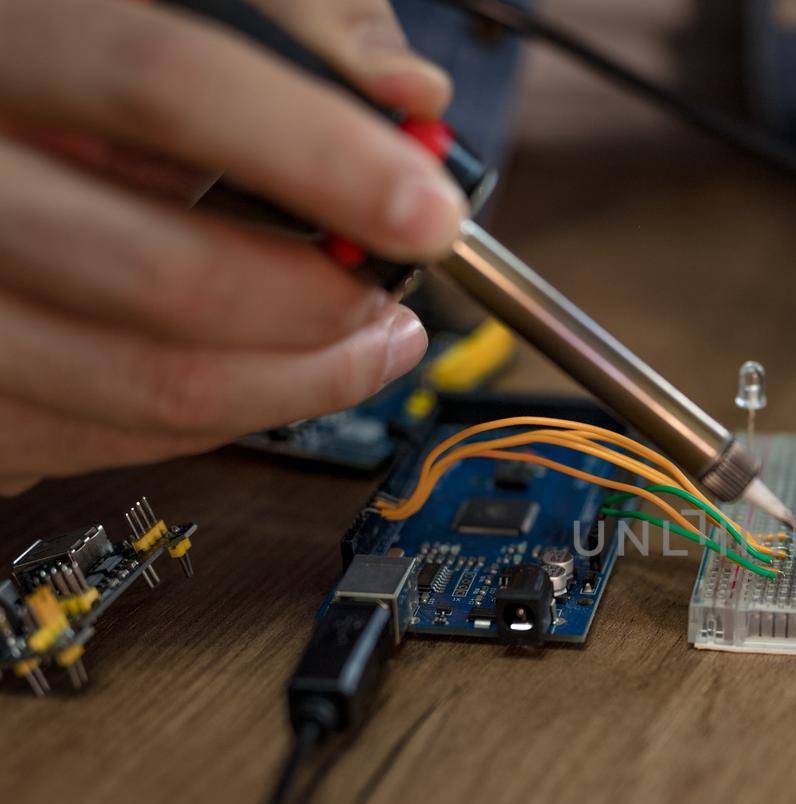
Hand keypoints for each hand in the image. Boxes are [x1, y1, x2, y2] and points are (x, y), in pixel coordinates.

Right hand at [0, 0, 463, 494]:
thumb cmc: (66, 69)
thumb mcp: (154, 5)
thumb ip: (289, 24)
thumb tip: (407, 89)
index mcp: (2, 41)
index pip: (159, 87)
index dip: (315, 153)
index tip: (423, 208)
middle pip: (164, 273)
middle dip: (320, 303)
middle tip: (389, 296)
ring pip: (154, 384)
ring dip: (303, 381)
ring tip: (366, 340)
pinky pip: (120, 439)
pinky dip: (231, 413)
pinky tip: (275, 371)